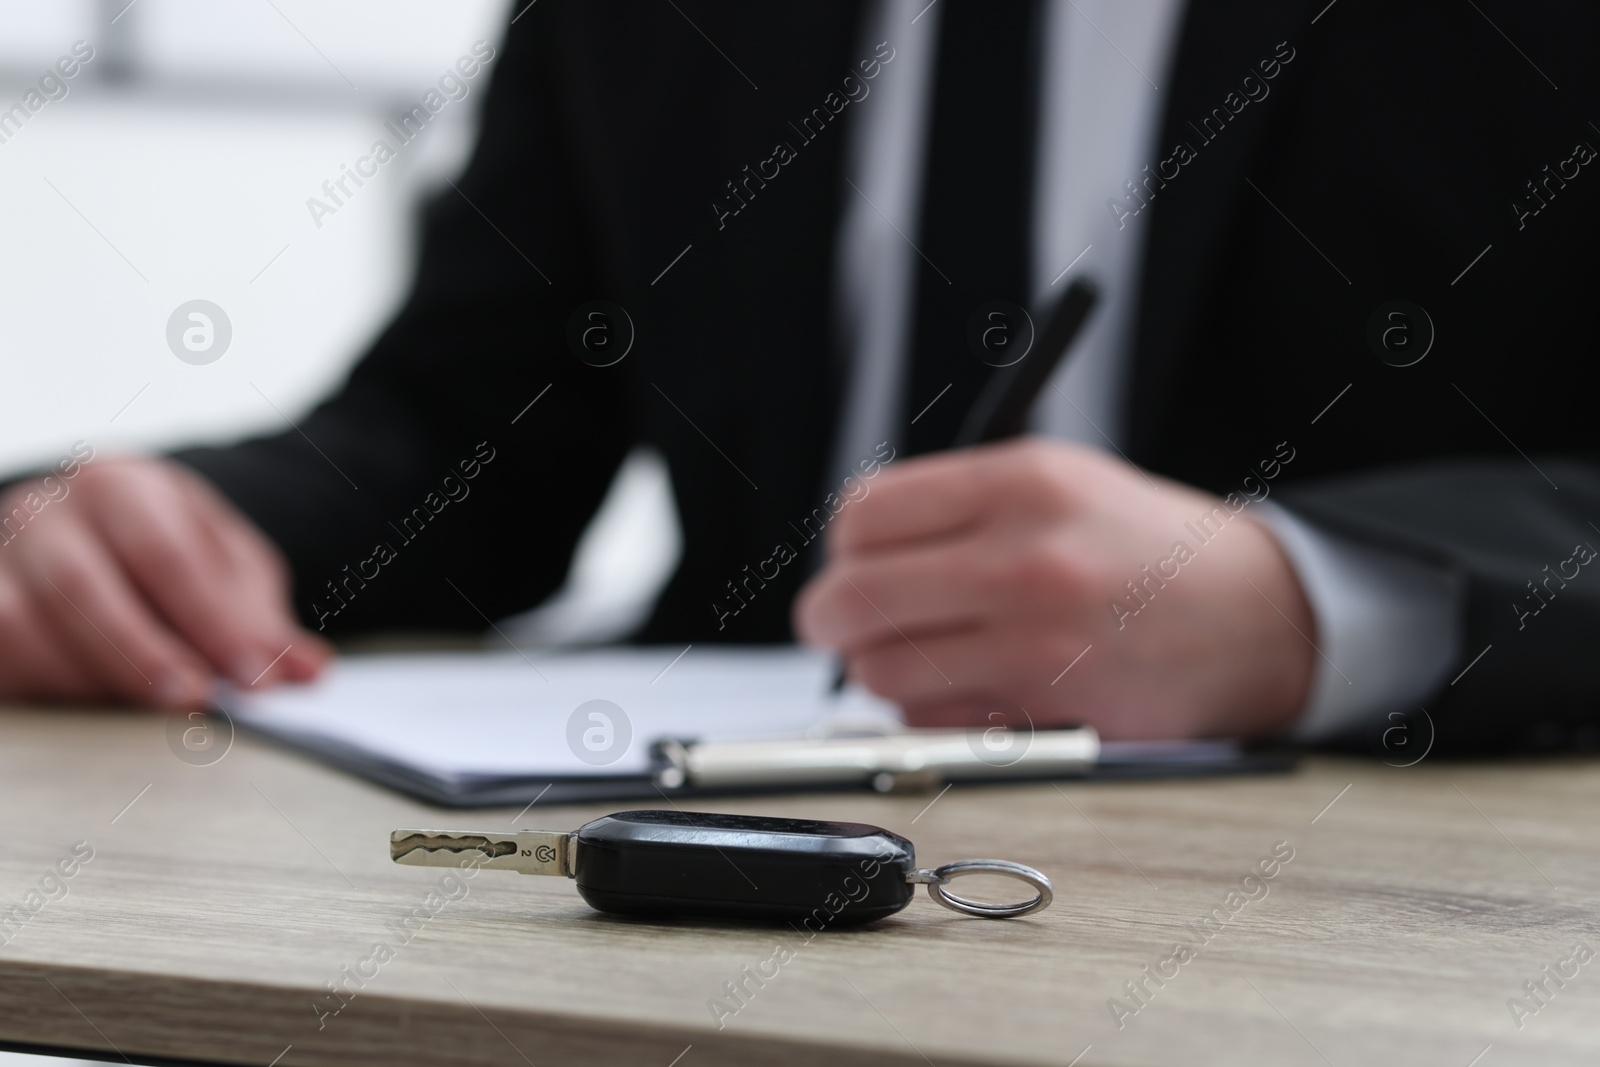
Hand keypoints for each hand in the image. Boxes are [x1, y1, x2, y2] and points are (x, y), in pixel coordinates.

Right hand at [0, 455, 330, 706]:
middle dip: (145, 654)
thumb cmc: (171, 556)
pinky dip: (48, 687)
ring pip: (25, 625)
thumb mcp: (230, 574)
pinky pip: (1, 653)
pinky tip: (98, 709)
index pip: (167, 554)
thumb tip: (307, 672)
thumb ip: (263, 623)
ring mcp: (1, 560)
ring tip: (153, 712)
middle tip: (198, 700)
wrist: (96, 540)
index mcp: (120, 486)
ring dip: (94, 678)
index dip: (214, 621)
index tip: (257, 677)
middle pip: (83, 586)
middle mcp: (47, 513)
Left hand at [794, 439, 1315, 739]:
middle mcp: (1029, 560)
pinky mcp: (1055, 715)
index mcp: (1023, 483)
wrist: (1259, 616)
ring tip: (928, 650)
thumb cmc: (1144, 550)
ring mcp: (1041, 644)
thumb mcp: (1057, 482)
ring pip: (882, 671)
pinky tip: (977, 685)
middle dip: (831, 616)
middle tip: (841, 620)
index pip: (865, 514)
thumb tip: (849, 554)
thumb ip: (955, 506)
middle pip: (854, 598)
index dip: (845, 544)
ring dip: (883, 669)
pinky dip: (932, 712)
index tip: (854, 558)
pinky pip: (933, 723)